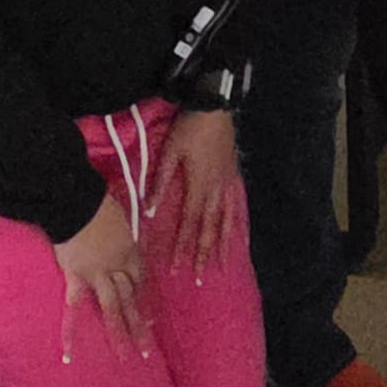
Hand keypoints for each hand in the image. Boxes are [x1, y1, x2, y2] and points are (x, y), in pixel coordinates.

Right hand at [53, 195, 146, 361]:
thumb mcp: (120, 218)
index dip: (143, 299)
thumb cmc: (99, 204)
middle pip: (130, 299)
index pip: (139, 281)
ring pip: (112, 307)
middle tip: (146, 349)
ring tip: (127, 355)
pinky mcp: (76, 279)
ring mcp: (97, 276)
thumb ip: (122, 234)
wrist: (76, 203)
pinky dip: (71, 331)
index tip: (147, 316)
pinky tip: (70, 353)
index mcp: (130, 252)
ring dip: (120, 332)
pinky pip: (73, 308)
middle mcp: (117, 268)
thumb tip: (122, 237)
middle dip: (138, 324)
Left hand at [152, 106, 239, 281]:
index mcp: (198, 186)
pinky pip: (235, 207)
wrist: (215, 107)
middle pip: (209, 229)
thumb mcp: (169, 152)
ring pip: (225, 222)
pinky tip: (235, 236)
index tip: (177, 268)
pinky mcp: (233, 177)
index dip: (183, 247)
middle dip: (203, 255)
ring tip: (221, 266)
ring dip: (221, 246)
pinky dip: (235, 225)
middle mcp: (215, 191)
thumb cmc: (189, 128)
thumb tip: (150, 211)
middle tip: (201, 279)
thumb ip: (160, 182)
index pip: (189, 224)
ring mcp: (227, 185)